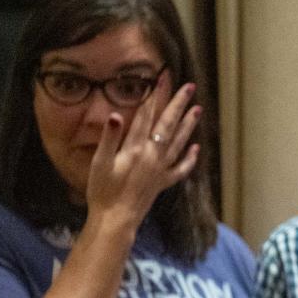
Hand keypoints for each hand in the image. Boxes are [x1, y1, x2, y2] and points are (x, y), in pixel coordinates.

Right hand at [84, 82, 200, 225]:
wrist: (116, 219)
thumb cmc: (103, 190)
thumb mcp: (100, 162)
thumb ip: (109, 138)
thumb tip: (116, 115)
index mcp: (136, 148)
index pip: (147, 114)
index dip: (155, 95)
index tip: (162, 78)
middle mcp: (153, 155)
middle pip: (168, 124)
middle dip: (178, 104)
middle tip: (189, 87)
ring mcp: (161, 169)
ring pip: (179, 141)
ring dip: (189, 125)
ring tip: (198, 109)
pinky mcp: (163, 182)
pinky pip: (181, 168)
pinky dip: (190, 158)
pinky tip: (196, 148)